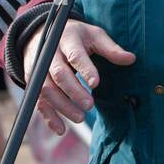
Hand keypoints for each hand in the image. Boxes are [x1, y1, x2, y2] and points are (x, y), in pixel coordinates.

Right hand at [24, 20, 135, 135]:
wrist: (42, 33)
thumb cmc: (76, 36)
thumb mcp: (94, 35)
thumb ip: (110, 48)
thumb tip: (131, 59)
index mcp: (68, 38)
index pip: (75, 54)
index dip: (85, 69)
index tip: (96, 83)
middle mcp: (50, 53)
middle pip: (58, 73)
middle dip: (73, 91)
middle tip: (90, 105)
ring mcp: (38, 67)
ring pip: (46, 89)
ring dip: (62, 105)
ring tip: (80, 118)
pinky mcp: (33, 81)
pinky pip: (38, 100)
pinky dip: (48, 116)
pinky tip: (61, 129)